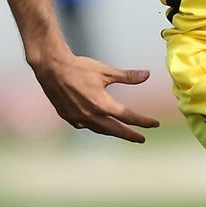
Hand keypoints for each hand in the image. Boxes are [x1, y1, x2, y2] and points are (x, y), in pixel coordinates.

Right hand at [29, 50, 161, 141]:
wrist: (51, 68)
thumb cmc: (79, 68)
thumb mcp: (106, 71)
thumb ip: (128, 76)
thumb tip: (147, 75)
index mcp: (102, 105)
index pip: (128, 117)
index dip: (143, 121)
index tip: (154, 124)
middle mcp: (91, 116)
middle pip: (115, 130)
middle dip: (130, 135)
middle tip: (142, 138)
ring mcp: (78, 118)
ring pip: (100, 130)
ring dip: (113, 132)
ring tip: (122, 133)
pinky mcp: (68, 117)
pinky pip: (85, 126)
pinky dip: (95, 127)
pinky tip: (99, 125)